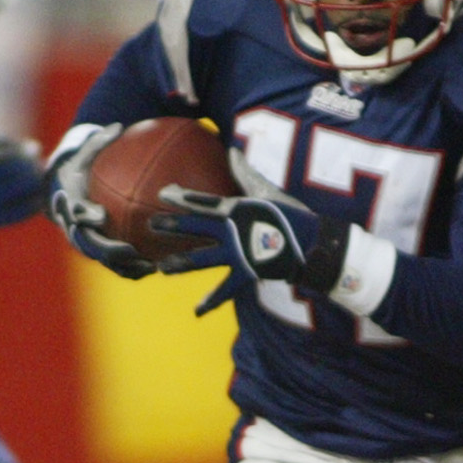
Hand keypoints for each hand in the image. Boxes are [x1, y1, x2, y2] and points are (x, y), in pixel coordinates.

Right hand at [48, 123, 154, 276]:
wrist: (67, 190)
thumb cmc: (82, 167)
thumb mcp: (86, 152)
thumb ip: (99, 142)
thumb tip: (117, 127)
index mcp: (71, 203)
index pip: (76, 210)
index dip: (86, 214)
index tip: (100, 215)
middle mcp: (76, 227)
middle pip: (88, 244)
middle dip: (106, 249)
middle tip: (128, 250)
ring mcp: (87, 242)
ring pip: (103, 260)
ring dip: (124, 266)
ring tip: (149, 267)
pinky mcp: (99, 252)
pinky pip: (116, 265)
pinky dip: (133, 270)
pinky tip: (156, 268)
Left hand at [163, 187, 343, 296]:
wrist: (312, 243)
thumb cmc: (290, 214)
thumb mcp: (267, 190)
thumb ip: (245, 173)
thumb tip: (231, 150)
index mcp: (235, 208)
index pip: (202, 201)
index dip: (181, 197)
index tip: (163, 194)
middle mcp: (232, 229)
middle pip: (195, 227)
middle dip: (171, 225)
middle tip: (150, 225)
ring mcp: (238, 252)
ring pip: (202, 259)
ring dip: (181, 264)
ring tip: (161, 268)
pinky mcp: (246, 272)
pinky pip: (225, 289)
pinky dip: (211, 301)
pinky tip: (196, 312)